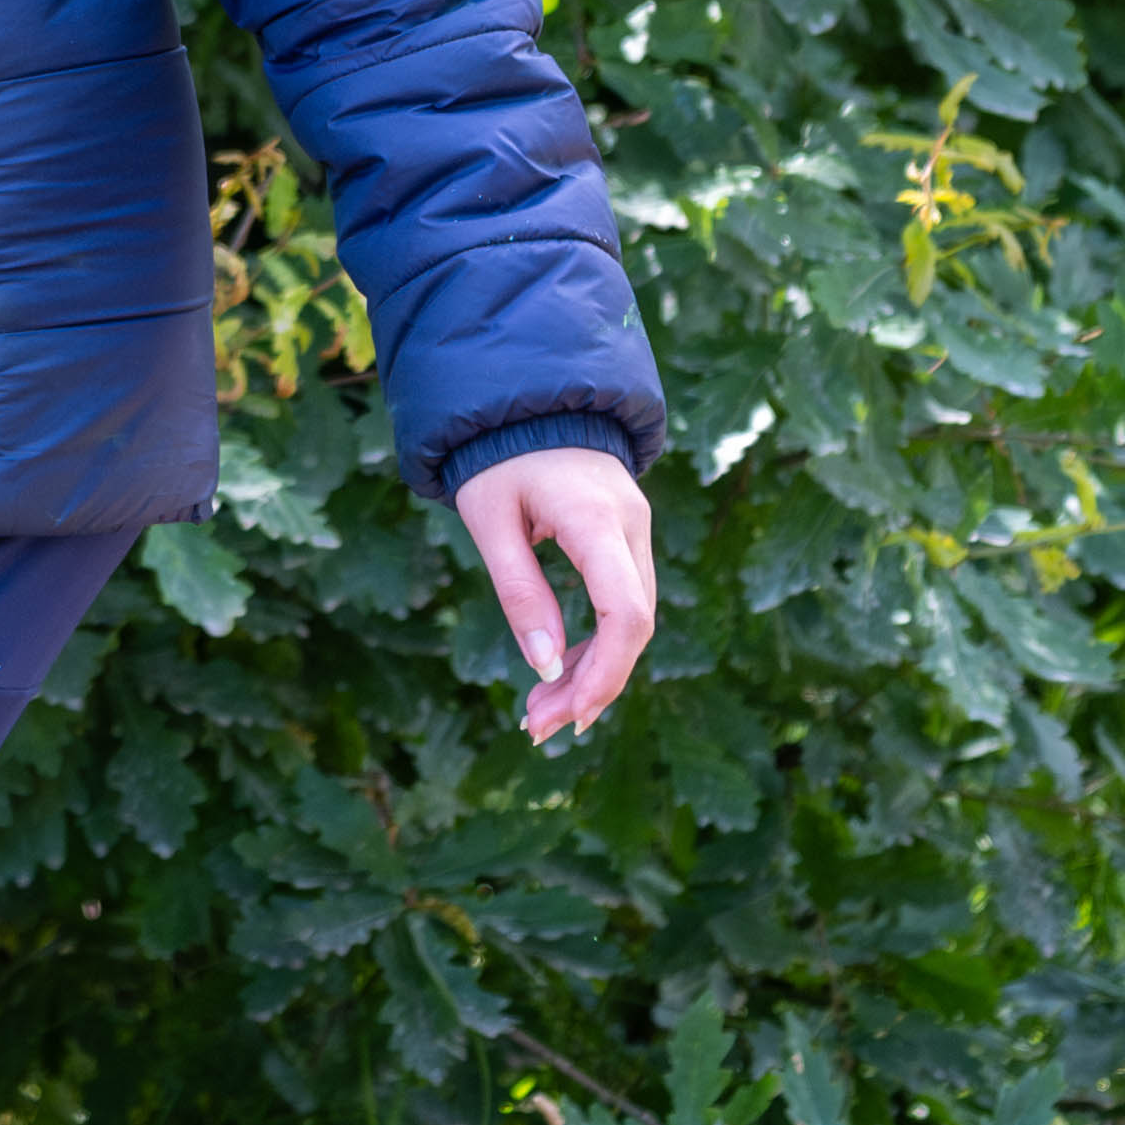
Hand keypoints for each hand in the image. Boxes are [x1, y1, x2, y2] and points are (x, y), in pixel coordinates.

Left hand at [451, 444, 659, 745]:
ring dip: (593, 669)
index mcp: (594, 518)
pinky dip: (597, 640)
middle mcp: (630, 525)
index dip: (606, 673)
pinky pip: (623, 600)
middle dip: (591, 684)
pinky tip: (563, 670)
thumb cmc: (496, 455)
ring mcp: (635, 528)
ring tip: (540, 710)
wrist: (524, 398)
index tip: (568, 716)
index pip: (625, 613)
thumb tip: (546, 666)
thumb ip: (519, 590)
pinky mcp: (627, 535)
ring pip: (632, 618)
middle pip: (634, 626)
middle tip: (536, 726)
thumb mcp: (489, 520)